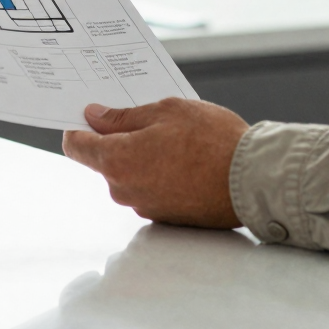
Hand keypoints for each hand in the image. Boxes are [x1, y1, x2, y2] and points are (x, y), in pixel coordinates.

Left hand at [62, 99, 249, 228]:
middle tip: (150, 121)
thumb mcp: (167, 111)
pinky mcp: (164, 217)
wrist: (252, 181)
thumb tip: (95, 117)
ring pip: (130, 175)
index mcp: (117, 160)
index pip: (77, 147)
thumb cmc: (212, 141)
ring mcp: (144, 206)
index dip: (79, 129)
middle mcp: (124, 189)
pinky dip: (160, 176)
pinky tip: (186, 162)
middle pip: (105, 161)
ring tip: (178, 142)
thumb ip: (124, 116)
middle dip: (120, 141)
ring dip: (143, 159)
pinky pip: (150, 190)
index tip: (89, 117)